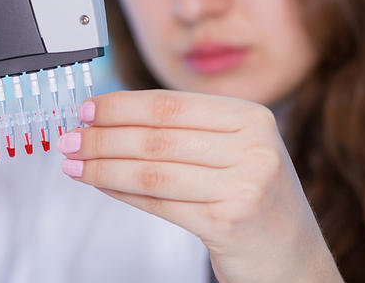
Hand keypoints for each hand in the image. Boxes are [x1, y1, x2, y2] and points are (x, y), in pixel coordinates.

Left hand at [57, 90, 342, 282]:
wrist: (295, 260)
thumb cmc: (256, 203)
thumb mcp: (235, 153)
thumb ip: (187, 132)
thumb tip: (111, 118)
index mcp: (252, 117)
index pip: (171, 103)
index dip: (122, 105)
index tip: (87, 108)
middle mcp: (254, 146)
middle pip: (158, 136)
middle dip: (103, 136)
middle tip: (69, 137)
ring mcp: (244, 184)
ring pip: (153, 170)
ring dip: (103, 165)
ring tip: (73, 163)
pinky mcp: (229, 221)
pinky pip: (160, 202)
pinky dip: (122, 191)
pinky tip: (100, 184)